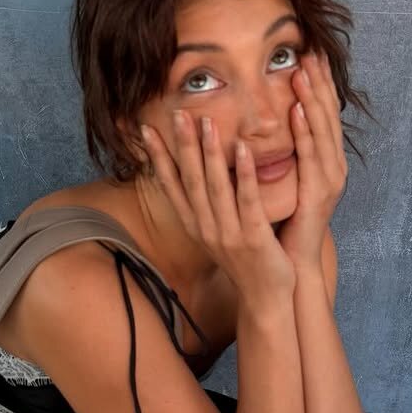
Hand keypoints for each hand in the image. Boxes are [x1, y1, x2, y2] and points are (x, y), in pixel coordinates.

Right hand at [139, 111, 296, 304]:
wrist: (265, 299)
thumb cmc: (246, 261)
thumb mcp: (219, 232)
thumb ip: (209, 205)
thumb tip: (202, 173)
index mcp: (196, 225)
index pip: (171, 185)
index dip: (158, 157)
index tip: (146, 130)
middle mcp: (206, 228)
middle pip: (190, 180)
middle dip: (183, 145)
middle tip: (178, 113)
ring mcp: (228, 234)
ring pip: (214, 187)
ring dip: (210, 153)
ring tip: (207, 121)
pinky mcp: (253, 238)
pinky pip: (247, 200)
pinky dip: (243, 174)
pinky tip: (243, 149)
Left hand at [276, 48, 347, 268]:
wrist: (293, 263)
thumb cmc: (285, 222)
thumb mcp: (285, 181)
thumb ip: (283, 155)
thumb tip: (267, 125)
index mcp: (324, 162)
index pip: (323, 115)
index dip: (318, 84)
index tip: (310, 53)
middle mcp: (333, 166)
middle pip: (328, 115)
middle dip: (319, 82)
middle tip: (311, 50)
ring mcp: (329, 179)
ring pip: (323, 131)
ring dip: (313, 99)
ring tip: (304, 71)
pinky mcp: (318, 193)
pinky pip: (311, 157)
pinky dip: (306, 132)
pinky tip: (298, 112)